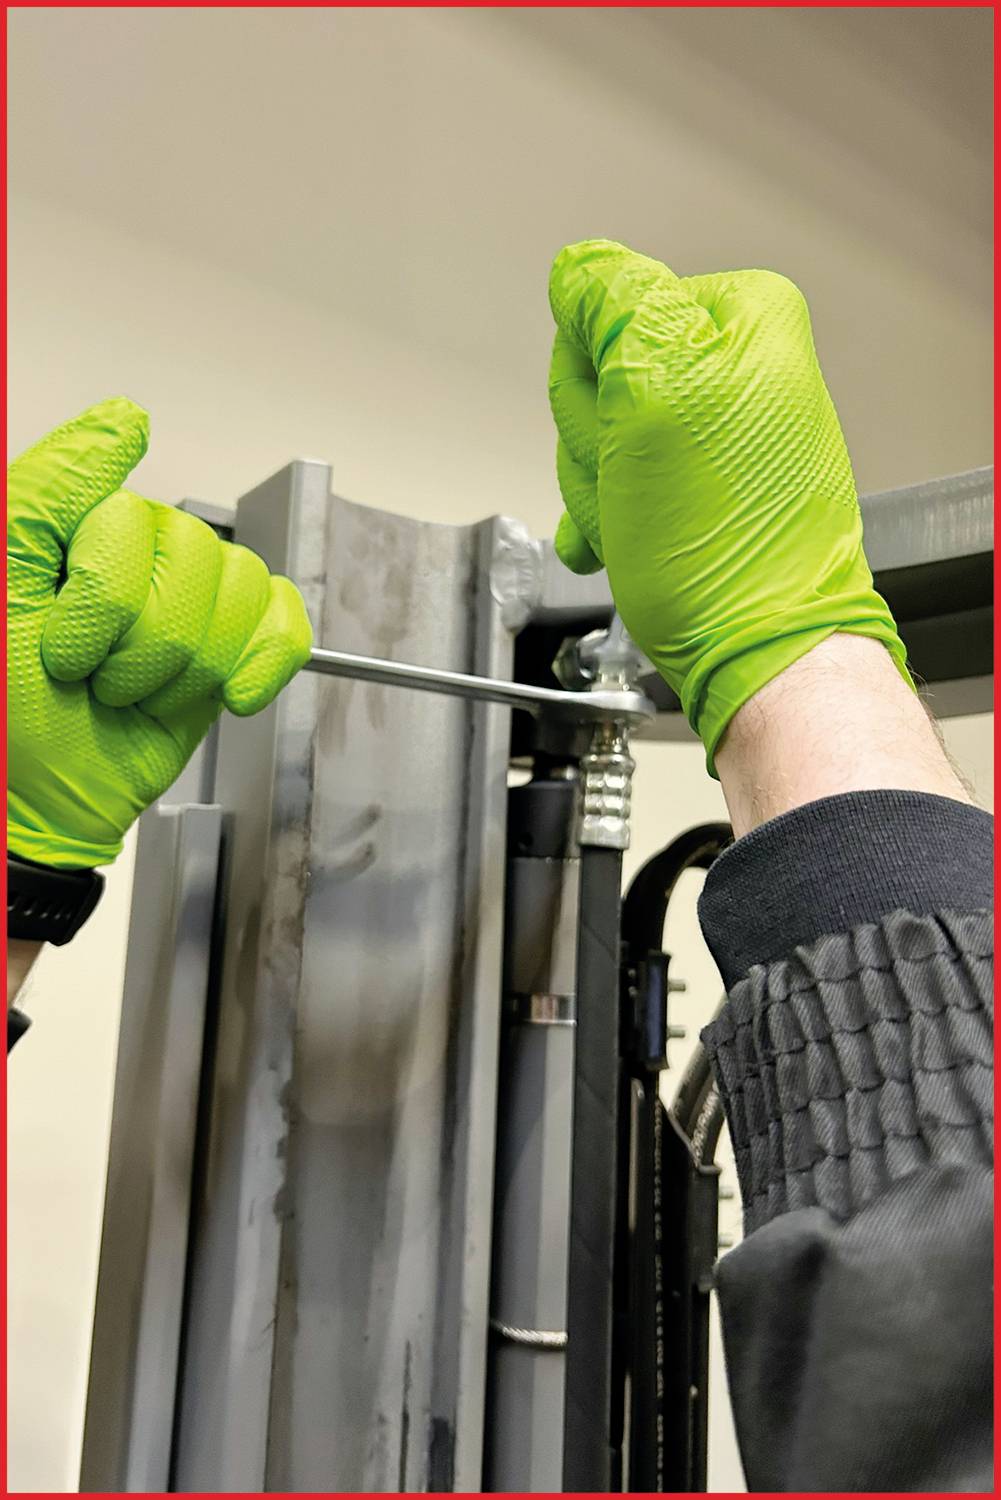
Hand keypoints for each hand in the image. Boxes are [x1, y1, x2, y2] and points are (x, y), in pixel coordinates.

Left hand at [8, 398, 311, 867]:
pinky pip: (285, 621)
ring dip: (186, 672)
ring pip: (243, 595)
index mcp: (80, 523)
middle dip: (146, 648)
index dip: (104, 600)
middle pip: (200, 560)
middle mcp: (142, 548)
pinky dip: (262, 665)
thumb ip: (49, 490)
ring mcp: (192, 597)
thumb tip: (126, 416)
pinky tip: (226, 695)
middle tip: (96, 681)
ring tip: (134, 695)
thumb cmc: (3, 711)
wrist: (39, 801)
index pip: (134, 523)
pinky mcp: (233, 644)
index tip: (60, 650)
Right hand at [547, 239, 909, 767]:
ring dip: (601, 490)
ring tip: (646, 522)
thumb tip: (579, 269)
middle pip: (598, 373)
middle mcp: (738, 366)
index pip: (604, 309)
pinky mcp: (700, 489)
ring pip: (599, 436)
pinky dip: (607, 519)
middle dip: (596, 441)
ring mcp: (716, 433)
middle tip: (637, 482)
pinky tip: (626, 542)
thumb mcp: (654, 388)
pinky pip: (616, 484)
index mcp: (743, 317)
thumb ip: (613, 301)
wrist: (757, 650)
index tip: (625, 430)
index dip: (592, 380)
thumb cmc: (722, 542)